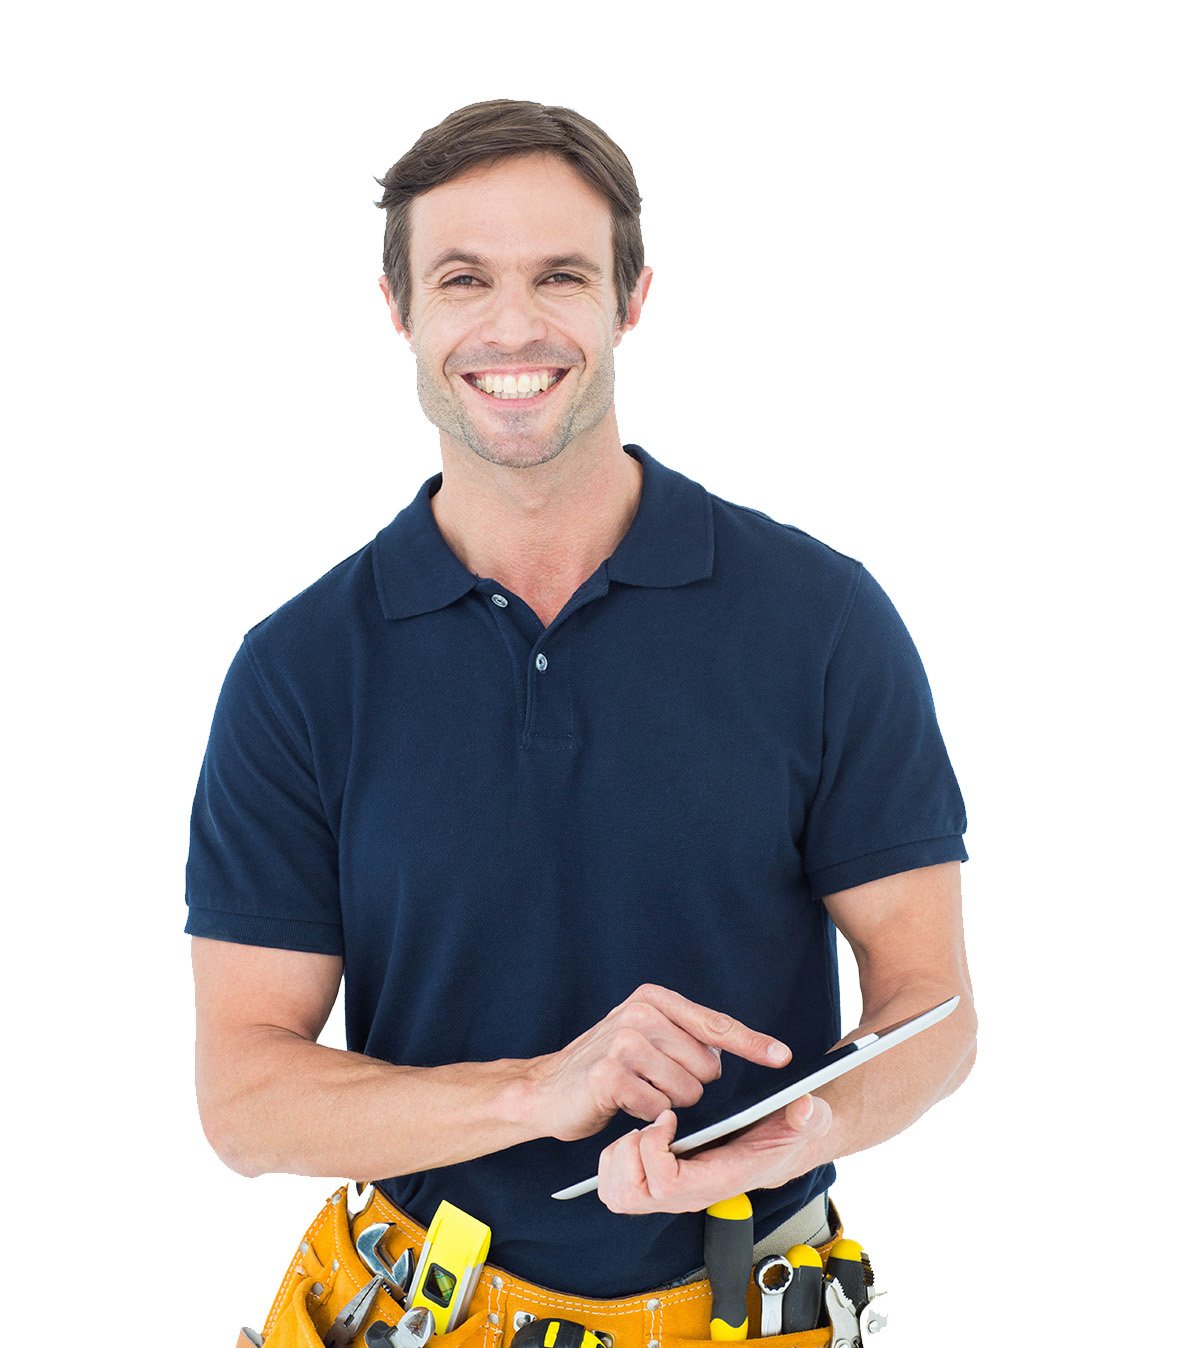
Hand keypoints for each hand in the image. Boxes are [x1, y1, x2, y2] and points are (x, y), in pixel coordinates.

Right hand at [525, 983, 791, 1142]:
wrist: (546, 1089)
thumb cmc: (605, 1067)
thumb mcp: (645, 1037)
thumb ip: (684, 1037)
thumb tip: (731, 1051)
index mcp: (654, 999)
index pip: (716, 1024)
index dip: (753, 1043)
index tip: (782, 1057)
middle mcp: (640, 1013)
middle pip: (707, 1067)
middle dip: (690, 1086)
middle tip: (654, 1083)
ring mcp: (624, 1041)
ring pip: (687, 1090)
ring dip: (668, 1102)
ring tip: (637, 1092)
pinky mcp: (610, 1073)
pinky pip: (658, 1107)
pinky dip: (647, 1114)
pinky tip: (624, 1104)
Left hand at [596, 1093, 834, 1213]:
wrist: (782, 1145)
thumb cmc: (786, 1134)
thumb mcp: (805, 1120)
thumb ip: (808, 1116)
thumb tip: (806, 1108)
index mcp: (717, 1181)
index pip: (667, 1183)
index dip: (655, 1146)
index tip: (668, 1115)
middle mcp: (690, 1194)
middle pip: (631, 1196)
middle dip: (628, 1154)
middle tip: (646, 1123)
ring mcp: (672, 1192)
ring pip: (618, 1194)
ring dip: (618, 1157)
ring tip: (641, 1129)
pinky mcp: (660, 1184)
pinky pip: (617, 1185)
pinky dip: (615, 1159)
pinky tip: (639, 1134)